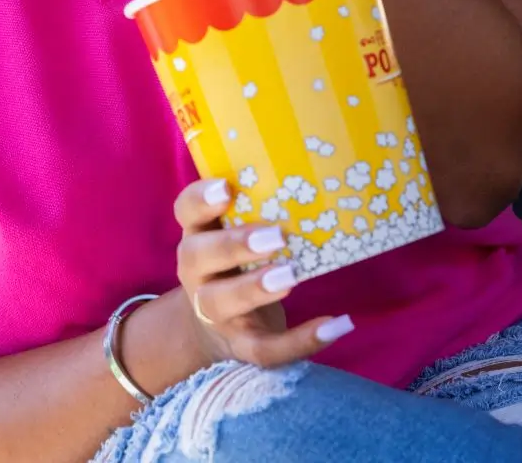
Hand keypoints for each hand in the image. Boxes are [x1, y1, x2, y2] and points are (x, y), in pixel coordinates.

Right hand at [171, 178, 352, 367]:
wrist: (215, 327)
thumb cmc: (235, 262)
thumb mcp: (234, 233)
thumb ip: (256, 207)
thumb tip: (313, 172)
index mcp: (198, 235)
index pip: (186, 211)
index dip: (200, 199)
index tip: (227, 188)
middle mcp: (198, 274)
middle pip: (198, 257)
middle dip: (233, 245)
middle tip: (275, 235)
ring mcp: (216, 313)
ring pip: (223, 302)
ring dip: (256, 289)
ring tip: (291, 276)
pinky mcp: (242, 344)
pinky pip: (267, 348)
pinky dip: (301, 340)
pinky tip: (336, 326)